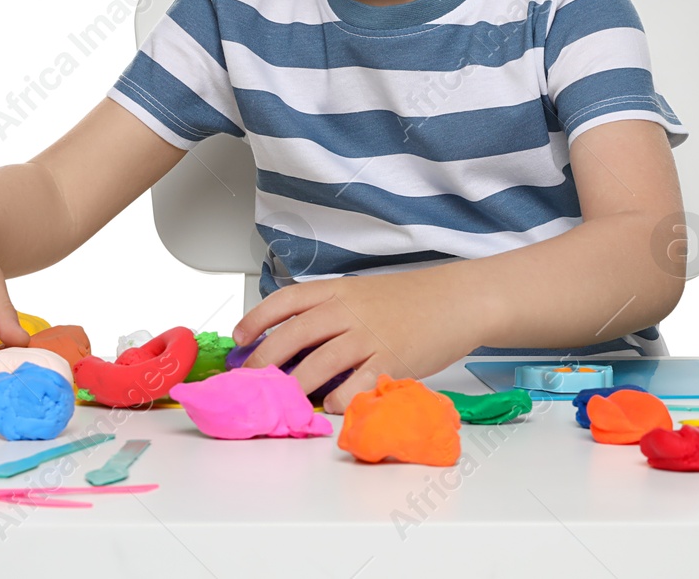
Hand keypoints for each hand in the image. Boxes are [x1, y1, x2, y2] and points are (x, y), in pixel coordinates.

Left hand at [231, 267, 492, 413]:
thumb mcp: (365, 293)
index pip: (286, 300)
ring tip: (281, 400)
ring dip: (294, 386)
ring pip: (319, 364)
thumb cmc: (413, 299)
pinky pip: (356, 386)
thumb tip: (294, 340)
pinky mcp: (391, 361)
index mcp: (339, 291)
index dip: (257, 318)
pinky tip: (331, 407)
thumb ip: (332, 311)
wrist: (459, 300)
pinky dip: (338, 400)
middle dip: (264, 359)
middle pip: (293, 334)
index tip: (239, 337)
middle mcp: (349, 311)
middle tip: (250, 378)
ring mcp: (369, 336)